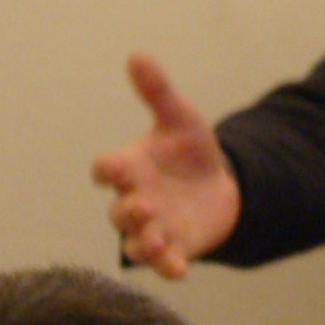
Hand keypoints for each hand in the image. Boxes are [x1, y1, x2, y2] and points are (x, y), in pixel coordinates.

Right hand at [91, 52, 239, 278]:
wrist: (218, 185)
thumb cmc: (189, 151)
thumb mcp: (180, 119)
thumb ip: (157, 92)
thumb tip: (137, 55)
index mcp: (130, 168)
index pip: (106, 169)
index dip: (107, 169)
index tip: (114, 167)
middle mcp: (134, 200)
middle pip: (119, 211)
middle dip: (129, 210)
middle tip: (144, 204)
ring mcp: (152, 228)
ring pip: (137, 243)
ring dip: (144, 243)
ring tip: (156, 241)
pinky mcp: (175, 248)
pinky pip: (165, 262)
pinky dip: (168, 267)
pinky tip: (178, 270)